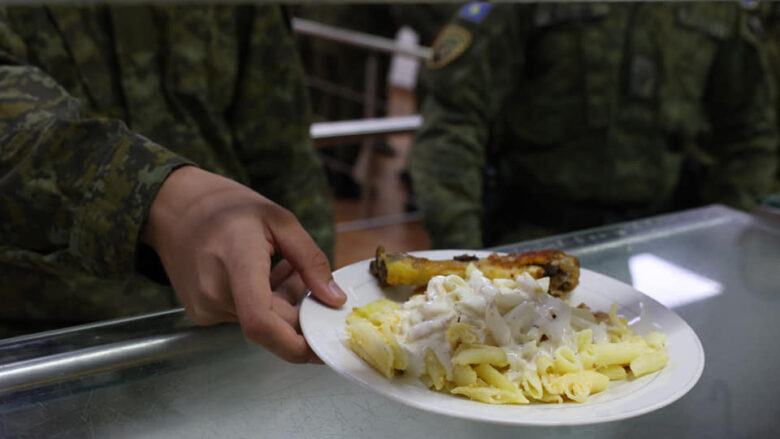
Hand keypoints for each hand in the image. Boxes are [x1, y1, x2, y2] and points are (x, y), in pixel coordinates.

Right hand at [141, 166, 345, 362]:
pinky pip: (245, 317)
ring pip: (261, 322)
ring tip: (283, 266)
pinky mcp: (202, 313)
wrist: (174, 208)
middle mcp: (214, 293)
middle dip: (300, 312)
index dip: (294, 344)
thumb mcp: (280, 221)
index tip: (321, 345)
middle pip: (270, 325)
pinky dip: (264, 302)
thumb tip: (335, 300)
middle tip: (311, 281)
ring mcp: (204, 307)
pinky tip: (264, 273)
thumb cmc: (227, 208)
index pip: (261, 322)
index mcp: (237, 264)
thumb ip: (311, 262)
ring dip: (283, 302)